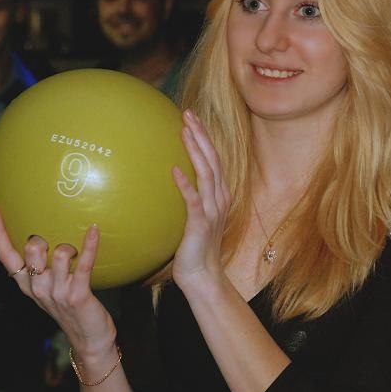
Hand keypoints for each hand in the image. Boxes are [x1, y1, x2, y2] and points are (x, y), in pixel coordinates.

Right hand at [0, 207, 116, 359]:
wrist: (89, 340)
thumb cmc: (72, 308)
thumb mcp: (51, 288)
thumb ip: (45, 267)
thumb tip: (49, 234)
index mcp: (27, 285)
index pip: (5, 256)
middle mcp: (37, 287)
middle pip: (31, 251)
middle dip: (41, 238)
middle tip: (56, 237)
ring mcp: (57, 292)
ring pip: (60, 254)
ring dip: (71, 246)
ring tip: (79, 248)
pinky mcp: (77, 294)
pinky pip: (84, 263)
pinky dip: (90, 245)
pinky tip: (94, 230)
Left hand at [171, 110, 231, 291]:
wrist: (204, 276)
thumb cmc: (195, 249)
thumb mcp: (195, 219)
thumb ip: (189, 199)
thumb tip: (170, 181)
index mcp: (220, 195)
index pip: (213, 160)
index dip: (204, 138)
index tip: (193, 119)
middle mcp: (219, 198)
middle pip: (212, 159)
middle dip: (201, 135)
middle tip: (188, 115)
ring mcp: (212, 210)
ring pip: (206, 173)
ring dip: (195, 150)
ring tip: (184, 132)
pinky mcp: (200, 223)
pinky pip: (193, 200)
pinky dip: (185, 184)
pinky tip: (175, 170)